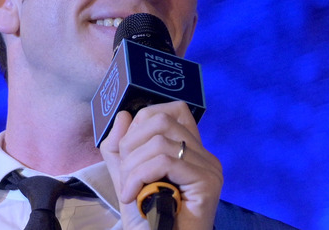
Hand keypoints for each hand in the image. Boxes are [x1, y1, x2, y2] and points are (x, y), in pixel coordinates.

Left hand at [99, 101, 222, 229]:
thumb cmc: (146, 217)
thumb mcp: (126, 176)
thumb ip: (119, 147)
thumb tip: (123, 115)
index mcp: (188, 149)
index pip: (172, 110)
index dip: (141, 123)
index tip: (128, 151)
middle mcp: (204, 154)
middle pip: (160, 120)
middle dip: (131, 145)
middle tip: (126, 175)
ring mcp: (208, 167)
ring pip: (159, 142)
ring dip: (132, 166)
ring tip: (130, 190)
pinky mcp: (207, 182)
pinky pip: (164, 162)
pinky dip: (139, 177)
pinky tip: (134, 195)